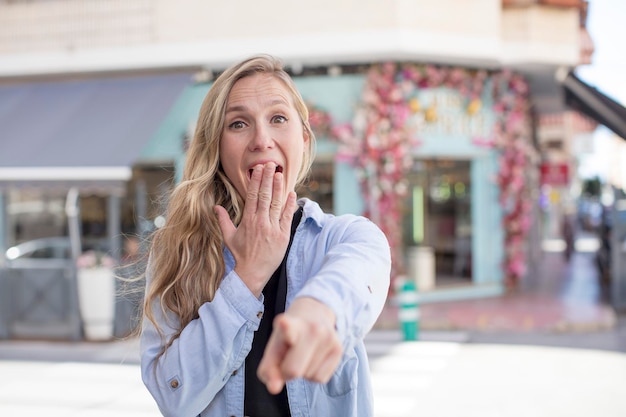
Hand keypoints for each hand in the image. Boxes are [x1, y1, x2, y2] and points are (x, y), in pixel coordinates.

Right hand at [215, 163, 296, 296]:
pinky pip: (287, 217)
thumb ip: (223, 220)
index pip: (252, 196)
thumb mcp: (228, 237)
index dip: (256, 181)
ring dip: (278, 187)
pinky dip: (290, 205)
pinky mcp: (282, 236)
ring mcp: (272, 229)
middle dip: (267, 178)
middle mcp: (260, 222)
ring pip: (276, 204)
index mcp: (247, 220)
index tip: (258, 169)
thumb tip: (215, 207)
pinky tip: (292, 193)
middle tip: (270, 164)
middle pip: (264, 195)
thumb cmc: (240, 255)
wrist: (251, 273)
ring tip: (280, 174)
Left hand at [257, 297, 341, 393]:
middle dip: (286, 372)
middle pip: (293, 370)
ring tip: (303, 353)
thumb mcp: (274, 347)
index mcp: (290, 324)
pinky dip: (313, 374)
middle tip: (287, 359)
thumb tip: (274, 388)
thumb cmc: (289, 336)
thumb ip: (269, 369)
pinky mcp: (339, 349)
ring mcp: (328, 338)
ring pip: (307, 376)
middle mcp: (312, 328)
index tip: (283, 322)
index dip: (285, 327)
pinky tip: (313, 358)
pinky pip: (320, 379)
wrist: (315, 313)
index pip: (288, 328)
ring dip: (302, 371)